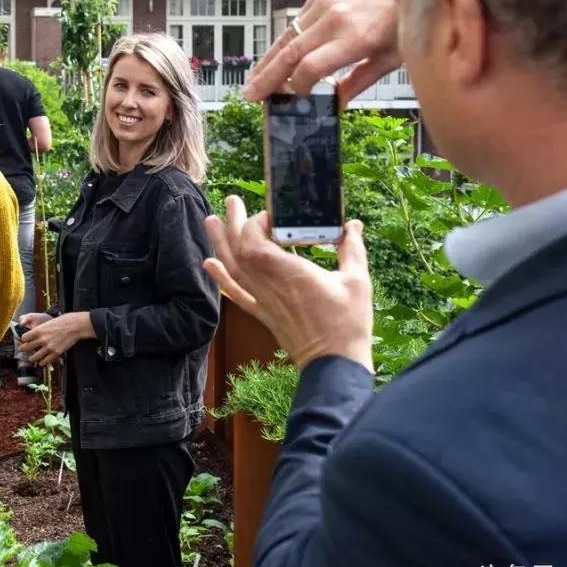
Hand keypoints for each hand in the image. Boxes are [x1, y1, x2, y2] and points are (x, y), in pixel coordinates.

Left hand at [19, 311, 95, 366]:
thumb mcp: (48, 322)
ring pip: (34, 357)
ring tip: (32, 358)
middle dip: (24, 349)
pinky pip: (45, 361)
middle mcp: (42, 340)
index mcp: (39, 330)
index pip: (24, 338)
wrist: (75, 326)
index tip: (25, 340)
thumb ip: (40, 330)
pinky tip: (42, 362)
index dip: (24, 339)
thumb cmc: (64, 321)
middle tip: (23, 349)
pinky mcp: (56, 353)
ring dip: (32, 358)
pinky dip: (42, 362)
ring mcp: (49, 347)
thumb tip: (35, 334)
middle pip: (26, 348)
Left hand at [203, 195, 373, 372]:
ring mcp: (264, 301)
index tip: (271, 214)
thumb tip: (353, 225)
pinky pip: (236, 295)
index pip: (256, 242)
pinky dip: (221, 279)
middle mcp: (270, 286)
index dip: (256, 224)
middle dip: (233, 223)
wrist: (333, 366)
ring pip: (234, 269)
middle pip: (240, 250)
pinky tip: (209, 265)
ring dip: (220, 244)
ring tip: (210, 221)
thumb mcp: (357, 281)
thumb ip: (352, 249)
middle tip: (231, 201)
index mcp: (291, 273)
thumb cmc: (347, 324)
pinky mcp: (264, 315)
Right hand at [243, 0, 401, 105]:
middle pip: (290, 53)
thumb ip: (362, 79)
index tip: (297, 97)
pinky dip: (283, 41)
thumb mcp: (393, 53)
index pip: (310, 67)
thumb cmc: (405, 12)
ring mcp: (324, 2)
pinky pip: (296, 21)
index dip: (298, 86)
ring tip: (254, 80)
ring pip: (287, 36)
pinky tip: (276, 55)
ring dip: (268, 61)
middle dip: (267, 78)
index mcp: (355, 38)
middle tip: (250, 96)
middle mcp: (334, 19)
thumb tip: (338, 104)